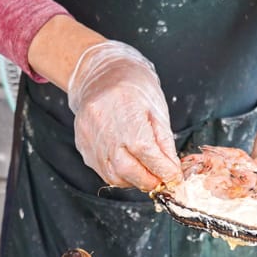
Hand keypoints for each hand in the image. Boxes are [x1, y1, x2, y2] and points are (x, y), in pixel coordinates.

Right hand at [67, 41, 180, 190]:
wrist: (103, 74)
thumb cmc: (135, 88)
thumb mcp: (158, 111)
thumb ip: (164, 144)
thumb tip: (172, 170)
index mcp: (127, 117)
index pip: (148, 154)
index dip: (164, 171)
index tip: (174, 177)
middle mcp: (105, 130)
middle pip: (128, 170)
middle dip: (149, 181)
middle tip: (162, 180)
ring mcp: (90, 139)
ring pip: (114, 176)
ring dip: (134, 180)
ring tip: (146, 173)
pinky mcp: (82, 145)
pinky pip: (102, 170)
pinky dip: (119, 175)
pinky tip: (129, 166)